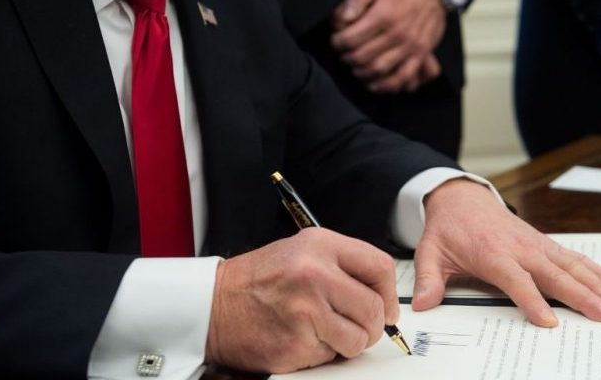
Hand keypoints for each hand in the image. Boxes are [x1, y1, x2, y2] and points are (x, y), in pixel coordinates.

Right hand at [205, 228, 398, 372]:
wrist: (212, 304)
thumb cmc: (256, 281)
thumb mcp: (300, 253)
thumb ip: (341, 267)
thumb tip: (381, 295)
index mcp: (319, 245)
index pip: (379, 267)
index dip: (389, 293)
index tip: (385, 306)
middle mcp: (315, 273)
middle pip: (375, 308)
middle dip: (371, 325)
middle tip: (355, 327)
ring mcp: (306, 308)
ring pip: (359, 338)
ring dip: (348, 343)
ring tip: (324, 332)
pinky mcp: (297, 341)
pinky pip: (332, 356)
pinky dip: (322, 353)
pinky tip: (302, 338)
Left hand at [330, 0, 445, 92]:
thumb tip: (345, 17)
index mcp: (384, 15)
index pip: (352, 38)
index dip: (338, 43)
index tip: (335, 41)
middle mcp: (397, 33)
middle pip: (362, 56)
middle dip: (347, 58)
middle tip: (343, 55)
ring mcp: (410, 46)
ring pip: (379, 69)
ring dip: (361, 72)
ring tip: (355, 67)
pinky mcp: (420, 55)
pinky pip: (402, 76)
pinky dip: (386, 85)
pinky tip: (373, 84)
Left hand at [412, 180, 600, 326]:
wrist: (460, 199)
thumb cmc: (447, 229)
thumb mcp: (429, 252)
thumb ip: (428, 280)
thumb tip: (422, 305)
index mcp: (491, 253)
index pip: (515, 280)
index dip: (532, 300)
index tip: (548, 320)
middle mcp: (518, 248)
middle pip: (553, 275)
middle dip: (580, 296)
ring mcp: (534, 245)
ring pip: (570, 266)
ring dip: (595, 285)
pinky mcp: (543, 244)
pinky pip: (573, 258)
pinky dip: (595, 271)